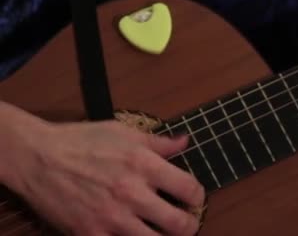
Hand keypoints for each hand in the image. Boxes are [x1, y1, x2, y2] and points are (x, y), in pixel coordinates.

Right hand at [0, 103, 204, 235]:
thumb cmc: (82, 141)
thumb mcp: (124, 132)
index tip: (194, 198)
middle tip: (186, 222)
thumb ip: (159, 142)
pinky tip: (132, 234)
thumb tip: (185, 141)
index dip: (198, 196)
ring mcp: (111, 217)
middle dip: (189, 225)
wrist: (38, 158)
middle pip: (179, 224)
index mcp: (144, 165)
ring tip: (163, 231)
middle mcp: (131, 193)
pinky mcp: (91, 234)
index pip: (189, 189)